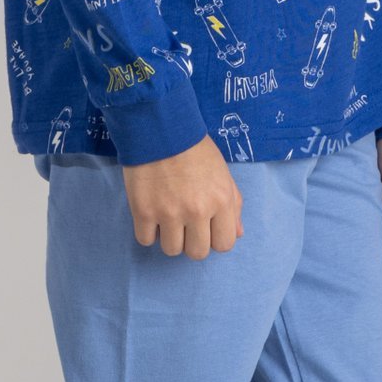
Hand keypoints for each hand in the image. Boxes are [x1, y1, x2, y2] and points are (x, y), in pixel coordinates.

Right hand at [121, 135, 243, 256]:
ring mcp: (169, 213)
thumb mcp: (223, 173)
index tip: (206, 227)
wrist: (160, 128)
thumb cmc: (194, 149)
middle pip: (198, 253)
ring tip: (167, 217)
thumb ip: (233, 204)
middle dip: (193, 241)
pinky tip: (151, 215)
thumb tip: (237, 234)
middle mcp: (198, 211)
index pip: (224, 245)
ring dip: (170, 237)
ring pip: (171, 250)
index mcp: (221, 201)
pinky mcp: (143, 211)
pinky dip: (148, 231)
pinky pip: (146, 240)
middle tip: (185, 223)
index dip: (215, 238)